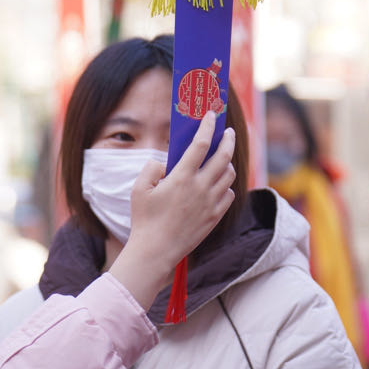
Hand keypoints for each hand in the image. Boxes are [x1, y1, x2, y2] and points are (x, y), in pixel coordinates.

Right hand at [110, 112, 235, 306]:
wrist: (156, 252)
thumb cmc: (144, 220)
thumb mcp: (139, 189)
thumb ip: (151, 168)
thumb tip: (165, 163)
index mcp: (181, 177)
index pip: (200, 144)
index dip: (207, 126)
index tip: (210, 116)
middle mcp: (200, 188)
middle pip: (224, 156)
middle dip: (227, 139)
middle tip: (227, 131)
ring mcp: (210, 203)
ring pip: (229, 175)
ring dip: (227, 163)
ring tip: (222, 158)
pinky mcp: (214, 217)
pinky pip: (229, 195)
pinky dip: (226, 186)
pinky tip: (218, 184)